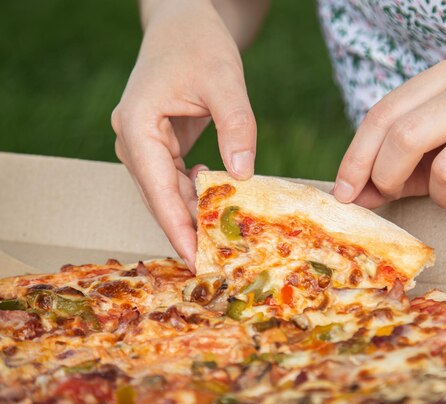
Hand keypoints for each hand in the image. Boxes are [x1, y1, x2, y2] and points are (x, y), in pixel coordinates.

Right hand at [112, 0, 256, 269]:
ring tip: (219, 246)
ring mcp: (142, 143)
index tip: (195, 261)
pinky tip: (216, 210)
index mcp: (137, 126)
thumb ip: (236, 128)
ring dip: (190, 217)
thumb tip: (242, 178)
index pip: (157, 189)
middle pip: (158, 197)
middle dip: (185, 231)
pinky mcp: (157, 144)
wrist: (182, 23)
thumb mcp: (225, 81)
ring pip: (165, 192)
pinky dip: (193, 197)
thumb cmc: (199, 44)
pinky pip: (174, 180)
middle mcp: (132, 139)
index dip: (177, 228)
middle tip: (215, 264)